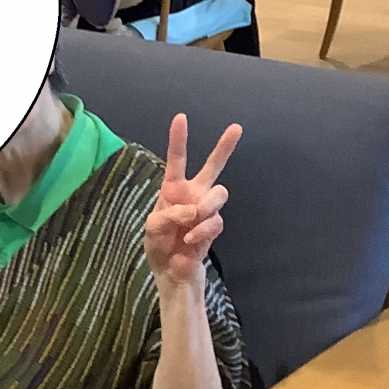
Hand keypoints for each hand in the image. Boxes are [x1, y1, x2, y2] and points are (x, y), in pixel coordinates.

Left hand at [143, 114, 241, 289]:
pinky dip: (202, 230)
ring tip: (192, 218)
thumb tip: (193, 210)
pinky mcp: (213, 227)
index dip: (179, 139)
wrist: (170, 271)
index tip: (181, 118)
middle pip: (213, 166)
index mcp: (173, 188)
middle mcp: (193, 194)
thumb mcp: (152, 227)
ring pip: (219, 193)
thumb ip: (169, 214)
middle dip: (225, 146)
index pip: (177, 160)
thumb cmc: (158, 243)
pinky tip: (190, 239)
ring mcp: (206, 209)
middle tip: (236, 128)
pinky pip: (216, 221)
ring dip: (206, 205)